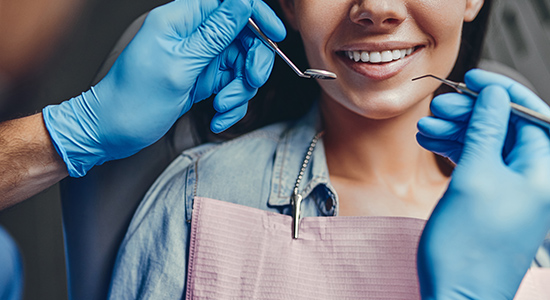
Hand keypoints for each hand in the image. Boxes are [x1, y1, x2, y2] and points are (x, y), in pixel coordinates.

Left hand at [42, 0, 285, 176]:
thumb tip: (243, 1)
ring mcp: (199, 58)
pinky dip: (230, 104)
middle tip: (250, 83)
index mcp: (181, 19)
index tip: (275, 36)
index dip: (257, 15)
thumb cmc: (134, 99)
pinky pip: (230, 85)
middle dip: (252, 62)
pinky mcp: (202, 79)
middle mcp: (193, 35)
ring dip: (239, 90)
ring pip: (240, 65)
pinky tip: (217, 117)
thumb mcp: (180, 65)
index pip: (230, 2)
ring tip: (222, 108)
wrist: (113, 131)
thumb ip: (215, 32)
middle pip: (243, 36)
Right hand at [416, 69, 549, 298]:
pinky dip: (454, 151)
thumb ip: (485, 132)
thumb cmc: (468, 247)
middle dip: (470, 114)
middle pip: (504, 128)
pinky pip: (477, 164)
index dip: (500, 92)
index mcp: (542, 171)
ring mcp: (512, 191)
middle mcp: (533, 179)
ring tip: (424, 129)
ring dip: (456, 132)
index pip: (529, 115)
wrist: (457, 295)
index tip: (473, 79)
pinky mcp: (492, 201)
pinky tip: (431, 144)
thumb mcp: (475, 178)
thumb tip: (494, 96)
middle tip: (438, 108)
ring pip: (486, 145)